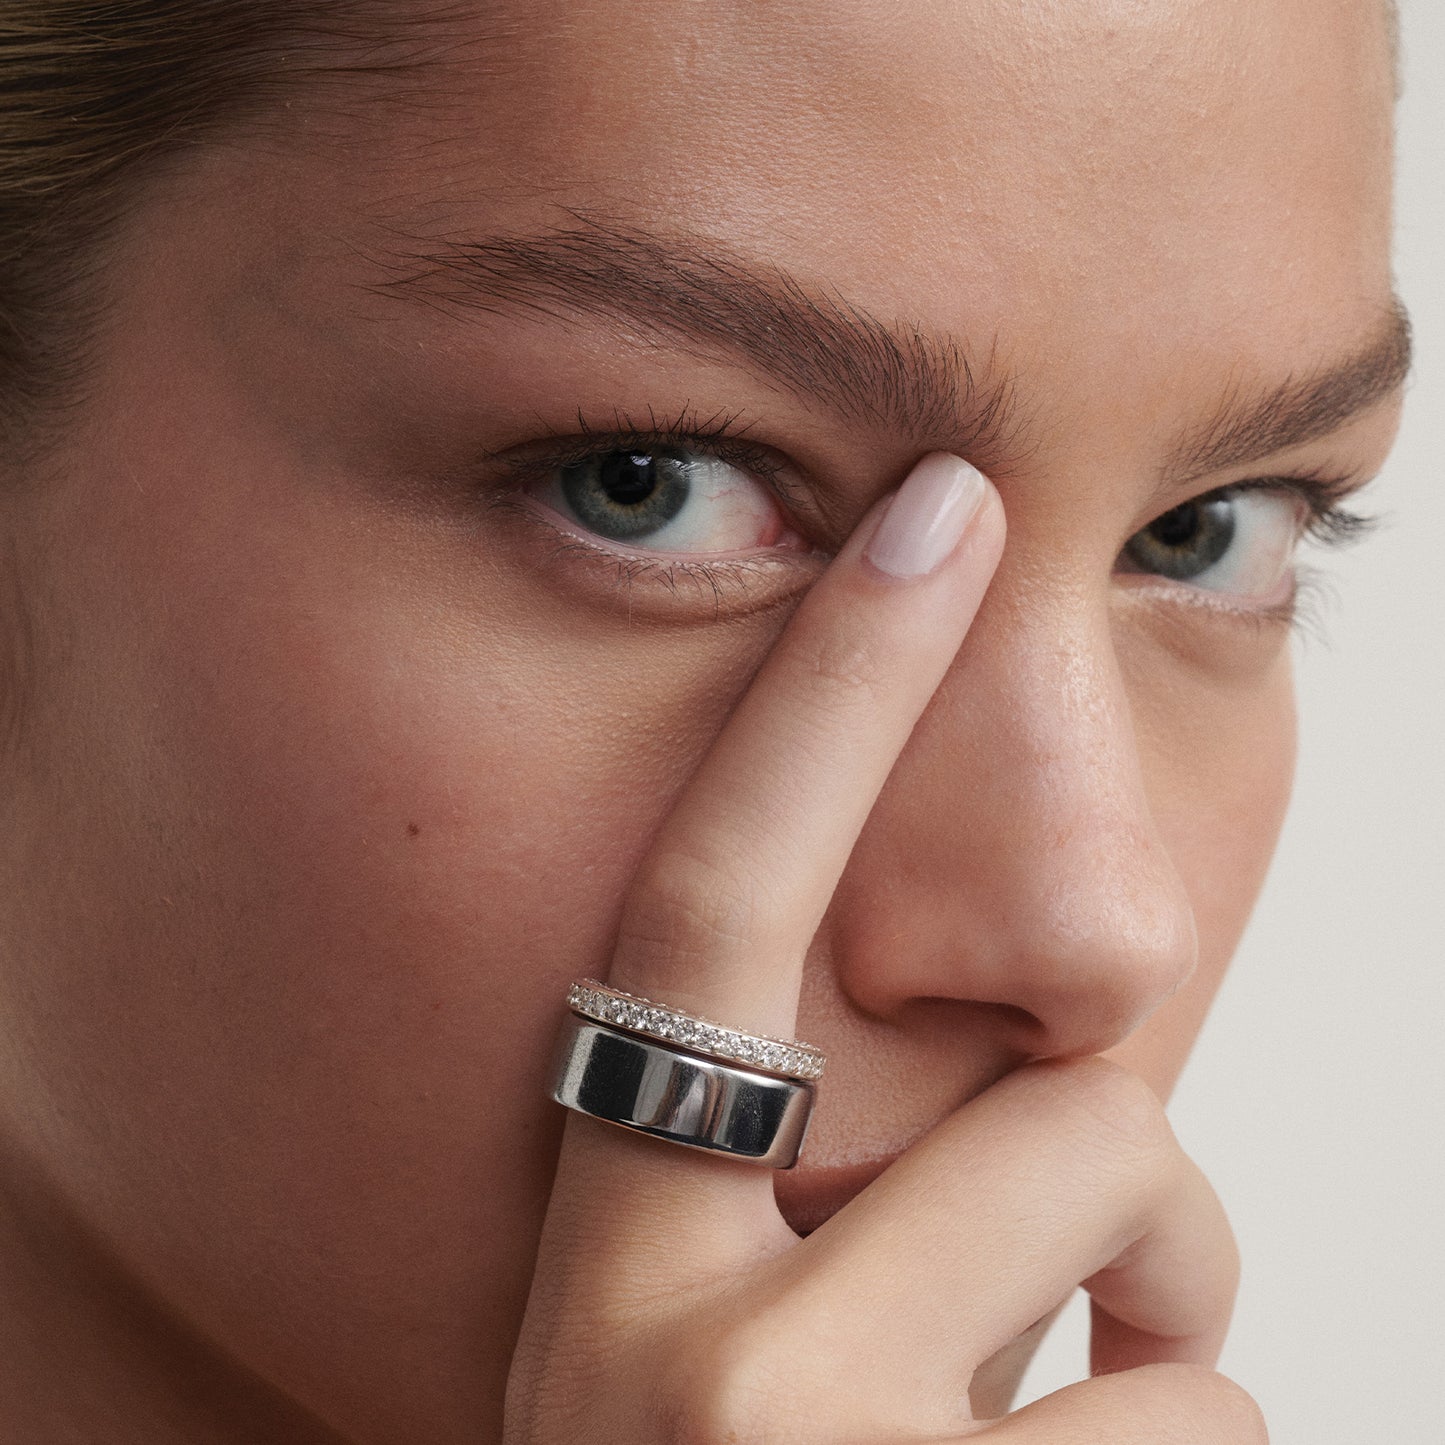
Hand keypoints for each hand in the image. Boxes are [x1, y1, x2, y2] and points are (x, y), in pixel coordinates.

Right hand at [505, 454, 1263, 1443]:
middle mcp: (680, 1361)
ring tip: (1054, 1443)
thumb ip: (810, 1197)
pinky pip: (1216, 1423)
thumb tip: (1015, 1075)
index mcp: (607, 1261)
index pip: (703, 908)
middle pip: (1043, 1104)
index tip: (924, 511)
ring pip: (1158, 1272)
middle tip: (1074, 1285)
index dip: (815, 696)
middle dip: (1116, 1154)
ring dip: (1162, 1344)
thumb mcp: (714, 1358)